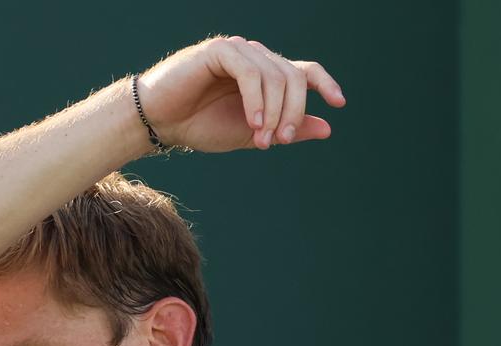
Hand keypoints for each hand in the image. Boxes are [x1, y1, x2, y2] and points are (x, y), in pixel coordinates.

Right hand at [137, 36, 344, 153]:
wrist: (162, 122)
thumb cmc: (202, 125)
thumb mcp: (254, 134)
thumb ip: (288, 130)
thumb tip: (327, 128)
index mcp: (266, 76)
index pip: (303, 71)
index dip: (324, 83)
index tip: (338, 103)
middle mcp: (255, 57)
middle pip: (293, 76)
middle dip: (293, 111)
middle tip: (282, 140)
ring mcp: (238, 50)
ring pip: (274, 75)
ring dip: (273, 112)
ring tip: (262, 139)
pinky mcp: (218, 50)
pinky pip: (249, 72)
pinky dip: (255, 100)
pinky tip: (252, 123)